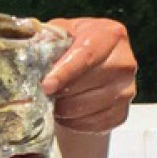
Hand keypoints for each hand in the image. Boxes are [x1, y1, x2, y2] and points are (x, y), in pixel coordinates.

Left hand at [42, 17, 136, 132]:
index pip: (86, 55)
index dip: (65, 72)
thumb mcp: (62, 33)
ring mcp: (126, 89)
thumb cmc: (73, 47)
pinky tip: (66, 113)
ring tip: (53, 101)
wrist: (91, 68)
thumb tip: (31, 49)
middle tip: (42, 94)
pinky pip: (91, 124)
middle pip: (85, 84)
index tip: (46, 86)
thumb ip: (48, 38)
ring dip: (62, 109)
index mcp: (110, 35)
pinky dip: (73, 122)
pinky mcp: (121, 113)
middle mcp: (124, 62)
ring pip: (86, 108)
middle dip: (58, 92)